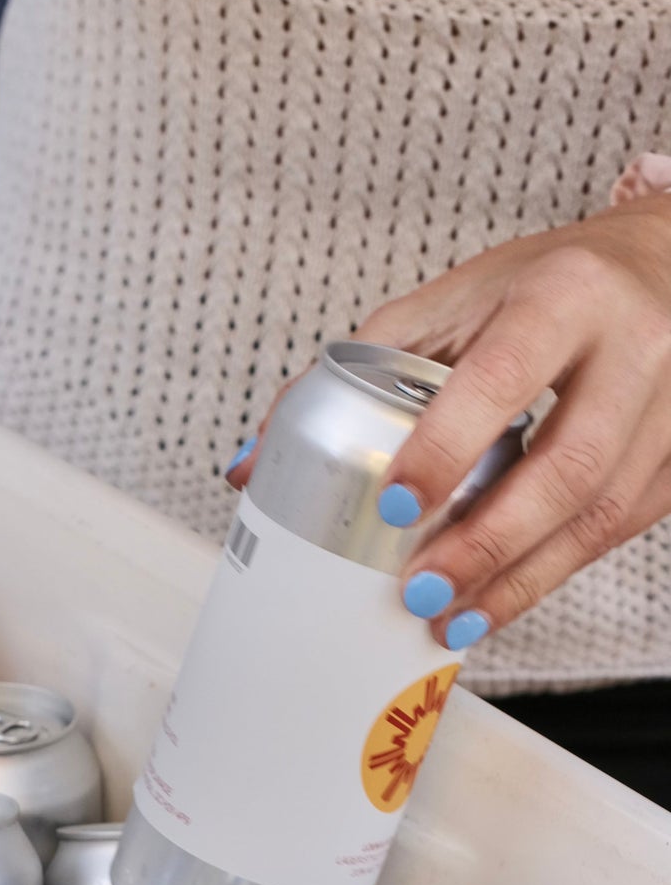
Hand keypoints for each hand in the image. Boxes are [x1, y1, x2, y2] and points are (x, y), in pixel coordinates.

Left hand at [228, 196, 670, 650]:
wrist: (664, 265)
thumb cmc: (544, 286)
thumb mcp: (454, 300)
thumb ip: (355, 372)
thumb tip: (254, 467)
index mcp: (563, 292)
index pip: (504, 374)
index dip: (449, 443)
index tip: (398, 505)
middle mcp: (636, 344)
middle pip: (569, 462)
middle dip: (489, 540)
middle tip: (420, 590)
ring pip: (602, 511)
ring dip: (521, 579)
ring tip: (452, 619)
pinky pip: (621, 529)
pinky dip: (553, 574)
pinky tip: (498, 602)